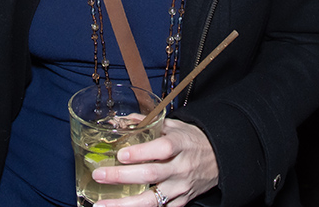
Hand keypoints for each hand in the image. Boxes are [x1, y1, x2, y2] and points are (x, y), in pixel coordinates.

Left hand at [91, 118, 218, 206]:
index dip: (141, 153)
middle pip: (151, 174)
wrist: (219, 159)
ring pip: (151, 200)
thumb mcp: (175, 126)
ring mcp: (180, 188)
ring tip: (102, 204)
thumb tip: (121, 121)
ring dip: (124, 204)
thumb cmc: (193, 141)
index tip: (121, 154)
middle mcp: (181, 168)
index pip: (162, 149)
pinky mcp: (180, 202)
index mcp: (181, 145)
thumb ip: (147, 123)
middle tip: (100, 175)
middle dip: (122, 176)